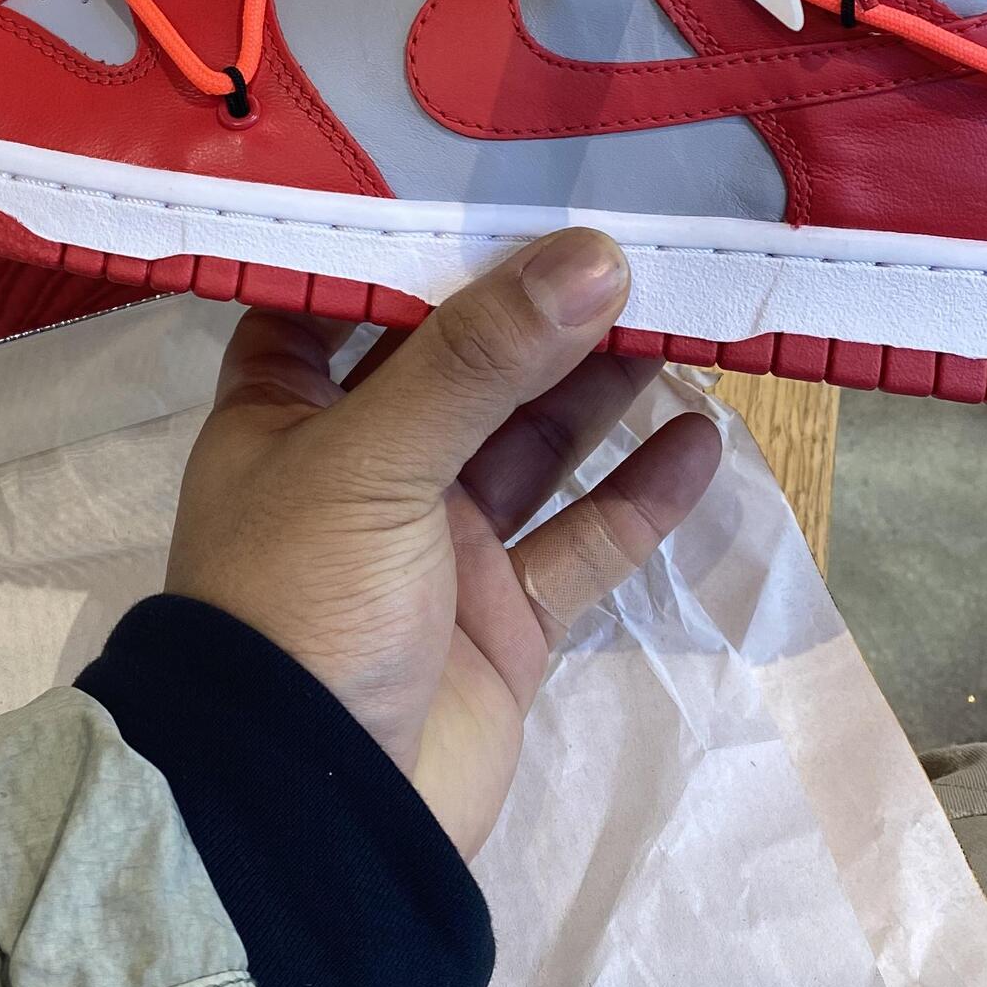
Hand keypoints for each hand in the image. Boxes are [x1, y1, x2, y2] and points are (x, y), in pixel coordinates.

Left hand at [165, 231, 722, 857]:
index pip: (346, 300)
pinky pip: (583, 542)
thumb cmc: (302, 605)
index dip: (416, 241)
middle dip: (539, 308)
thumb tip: (595, 255)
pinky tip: (700, 436)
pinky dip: (640, 496)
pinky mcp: (504, 621)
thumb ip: (480, 359)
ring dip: (601, 386)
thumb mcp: (373, 458)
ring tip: (686, 310)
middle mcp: (361, 467)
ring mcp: (437, 547)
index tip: (501, 169)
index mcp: (285, 414)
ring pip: (532, 445)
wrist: (310, 816)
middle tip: (635, 230)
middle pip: (461, 366)